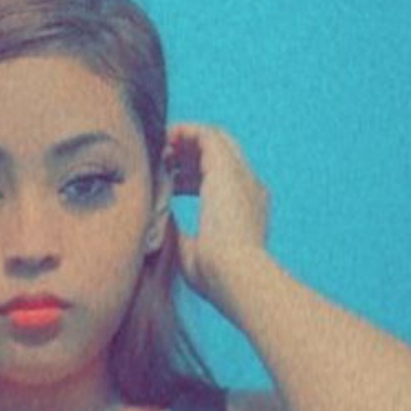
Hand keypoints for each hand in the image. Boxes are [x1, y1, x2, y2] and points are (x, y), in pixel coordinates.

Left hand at [163, 122, 270, 301]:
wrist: (237, 277)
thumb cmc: (215, 278)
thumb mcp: (194, 255)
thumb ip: (182, 237)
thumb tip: (162, 220)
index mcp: (246, 212)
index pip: (219, 184)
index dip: (190, 180)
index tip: (168, 184)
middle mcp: (249, 189)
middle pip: (219, 158)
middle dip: (188, 156)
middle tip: (161, 161)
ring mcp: (242, 176)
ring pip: (215, 142)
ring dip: (186, 140)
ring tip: (160, 145)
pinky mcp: (229, 168)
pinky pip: (207, 135)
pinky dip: (184, 132)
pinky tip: (165, 139)